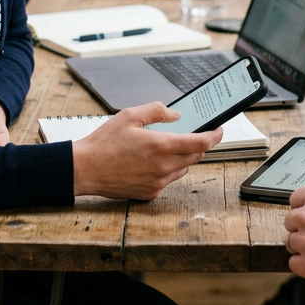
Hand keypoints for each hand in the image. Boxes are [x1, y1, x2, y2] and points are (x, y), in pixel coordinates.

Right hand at [71, 102, 222, 199]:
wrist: (85, 169)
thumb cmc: (104, 143)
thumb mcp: (129, 116)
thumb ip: (157, 111)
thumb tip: (176, 115)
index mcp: (161, 146)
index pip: (201, 143)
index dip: (214, 136)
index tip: (219, 130)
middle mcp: (163, 167)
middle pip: (195, 156)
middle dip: (196, 145)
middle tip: (189, 135)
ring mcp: (158, 183)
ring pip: (183, 169)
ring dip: (181, 158)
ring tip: (162, 148)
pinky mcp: (150, 193)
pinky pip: (168, 180)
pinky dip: (166, 170)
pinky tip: (149, 162)